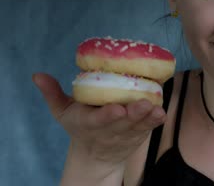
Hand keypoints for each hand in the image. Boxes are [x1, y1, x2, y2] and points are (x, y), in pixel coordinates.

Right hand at [32, 73, 166, 165]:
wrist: (95, 155)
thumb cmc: (80, 124)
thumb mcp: (63, 112)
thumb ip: (52, 93)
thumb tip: (37, 75)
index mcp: (88, 123)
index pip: (97, 120)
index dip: (107, 115)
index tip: (117, 109)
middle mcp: (108, 130)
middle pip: (122, 123)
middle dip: (133, 115)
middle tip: (143, 104)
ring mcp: (125, 133)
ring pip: (137, 125)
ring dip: (147, 118)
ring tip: (156, 109)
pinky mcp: (139, 134)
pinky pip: (147, 127)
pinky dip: (154, 121)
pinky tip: (160, 113)